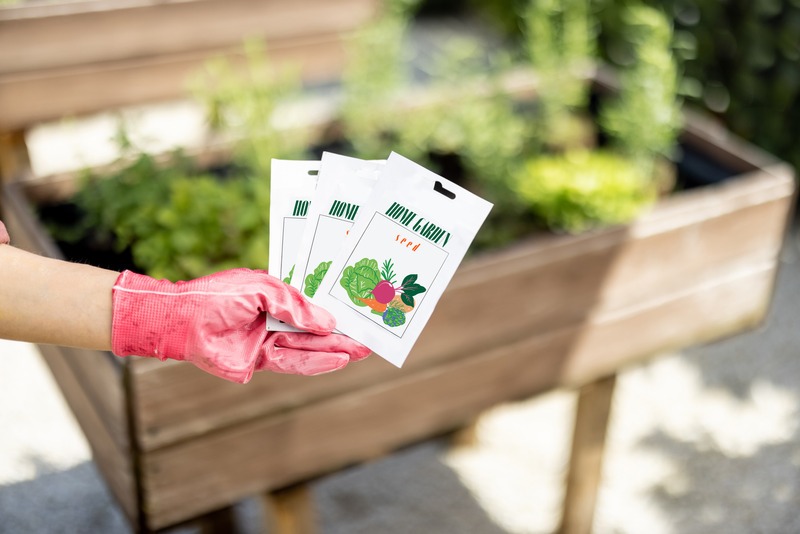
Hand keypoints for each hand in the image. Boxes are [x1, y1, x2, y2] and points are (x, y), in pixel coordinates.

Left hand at [111, 269, 370, 382]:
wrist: (180, 319)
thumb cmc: (217, 295)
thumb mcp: (262, 288)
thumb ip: (294, 304)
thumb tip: (327, 323)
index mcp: (275, 298)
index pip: (311, 304)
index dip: (335, 309)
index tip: (359, 310)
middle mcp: (274, 321)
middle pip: (315, 330)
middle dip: (342, 334)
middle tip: (371, 335)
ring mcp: (268, 342)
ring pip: (309, 348)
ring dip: (335, 350)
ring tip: (362, 349)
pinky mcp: (260, 362)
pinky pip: (293, 363)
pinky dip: (316, 362)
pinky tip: (337, 360)